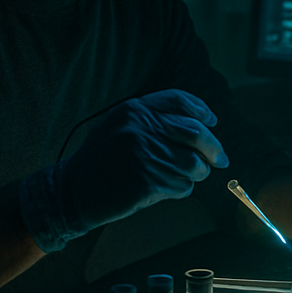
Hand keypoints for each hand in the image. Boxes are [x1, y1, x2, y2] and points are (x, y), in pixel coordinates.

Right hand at [20, 89, 227, 251]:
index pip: (180, 101)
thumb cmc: (99, 160)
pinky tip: (165, 189)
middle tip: (220, 159)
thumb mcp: (118, 125)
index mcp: (135, 110)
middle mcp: (142, 128)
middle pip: (196, 133)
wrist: (72, 191)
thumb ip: (152, 119)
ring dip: (197, 173)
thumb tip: (200, 123)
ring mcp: (145, 155)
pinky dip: (180, 189)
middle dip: (214, 148)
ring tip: (186, 177)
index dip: (201, 111)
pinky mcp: (147, 182)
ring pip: (194, 163)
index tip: (212, 122)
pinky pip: (182, 186)